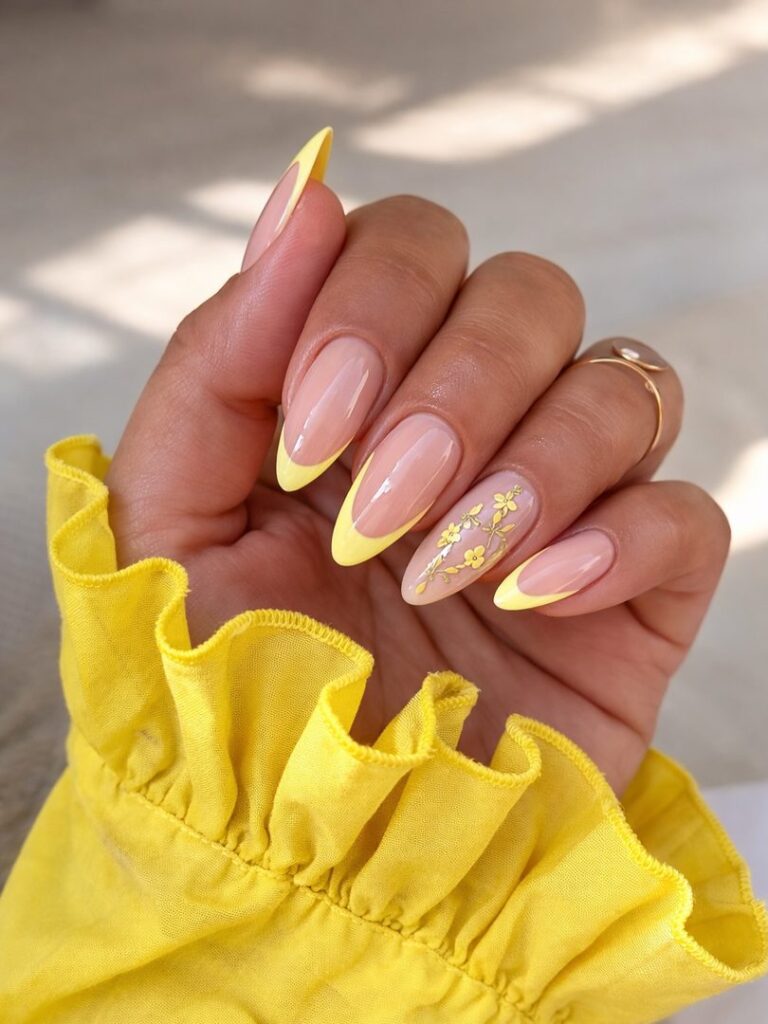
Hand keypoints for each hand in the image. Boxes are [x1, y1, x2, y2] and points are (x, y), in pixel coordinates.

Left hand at [104, 151, 728, 792]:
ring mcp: (558, 507)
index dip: (371, 298)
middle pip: (526, 294)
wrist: (309, 858)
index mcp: (358, 396)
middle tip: (381, 508)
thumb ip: (217, 360)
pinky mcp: (632, 596)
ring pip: (619, 383)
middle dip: (453, 387)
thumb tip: (302, 194)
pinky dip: (617, 537)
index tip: (313, 424)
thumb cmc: (231, 694)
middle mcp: (465, 430)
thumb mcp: (173, 524)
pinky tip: (533, 600)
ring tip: (446, 568)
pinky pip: (685, 510)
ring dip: (532, 463)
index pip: (410, 245)